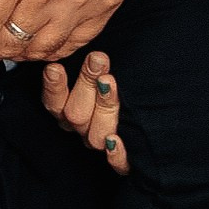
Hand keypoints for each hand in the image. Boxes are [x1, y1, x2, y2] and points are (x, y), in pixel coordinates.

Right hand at [41, 48, 128, 172]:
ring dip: (103, 106)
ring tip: (110, 82)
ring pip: (95, 136)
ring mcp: (101, 142)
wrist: (155, 102)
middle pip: (76, 115)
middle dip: (86, 84)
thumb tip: (86, 42)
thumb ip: (89, 58)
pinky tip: (117, 141)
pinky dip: (116, 155)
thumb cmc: (115, 73)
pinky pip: (119, 166)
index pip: (54, 102)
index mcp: (69, 107)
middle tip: (97, 60)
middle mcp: (83, 127)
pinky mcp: (123, 160)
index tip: (55, 67)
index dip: (54, 87)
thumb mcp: (99, 64)